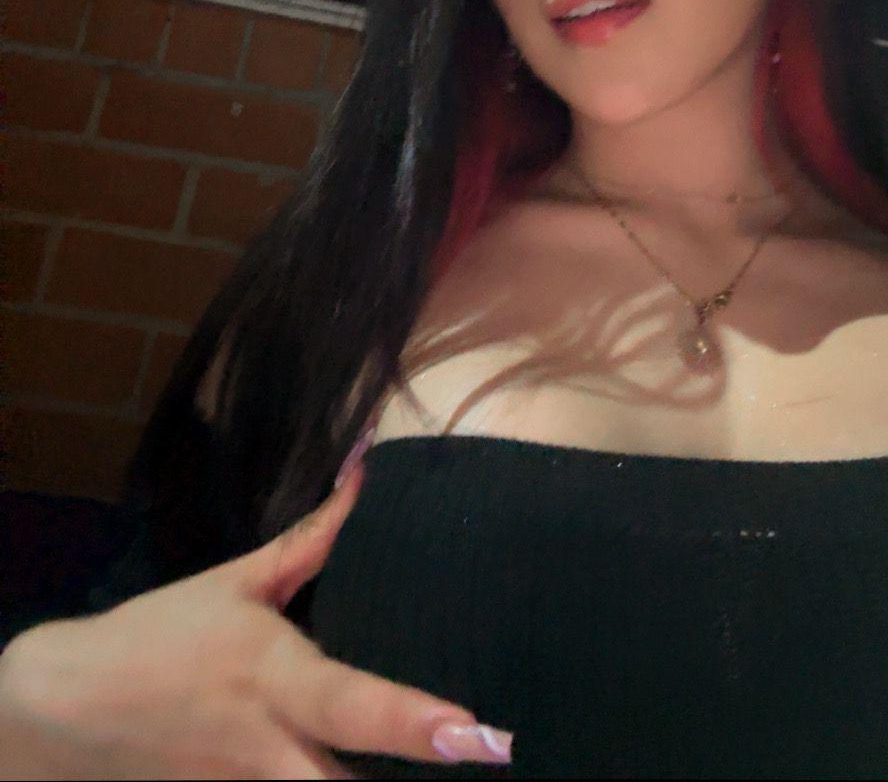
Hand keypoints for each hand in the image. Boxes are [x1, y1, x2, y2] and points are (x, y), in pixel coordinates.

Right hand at [0, 460, 512, 778]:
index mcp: (274, 677)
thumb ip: (313, 540)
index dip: (415, 723)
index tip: (476, 733)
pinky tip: (367, 780)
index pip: (352, 705)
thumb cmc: (161, 634)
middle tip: (488, 761)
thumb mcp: (236, 583)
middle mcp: (267, 747)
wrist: (67, 709)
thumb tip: (367, 469)